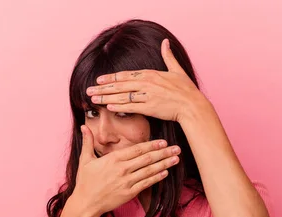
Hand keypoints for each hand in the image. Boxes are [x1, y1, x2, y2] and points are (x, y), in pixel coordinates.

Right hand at [73, 125, 180, 216]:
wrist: (86, 203)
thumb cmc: (85, 182)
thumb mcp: (85, 160)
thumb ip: (87, 142)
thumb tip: (84, 126)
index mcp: (113, 159)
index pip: (136, 149)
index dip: (151, 145)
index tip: (163, 142)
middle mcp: (122, 169)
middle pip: (147, 158)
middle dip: (163, 152)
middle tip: (176, 148)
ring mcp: (126, 181)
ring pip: (149, 170)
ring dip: (164, 164)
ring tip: (175, 158)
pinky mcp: (129, 193)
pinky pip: (146, 183)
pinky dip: (156, 177)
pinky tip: (165, 172)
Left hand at [85, 39, 206, 122]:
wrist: (192, 105)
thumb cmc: (186, 90)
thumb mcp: (177, 70)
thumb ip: (168, 57)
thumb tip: (165, 42)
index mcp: (151, 74)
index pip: (126, 75)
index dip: (111, 78)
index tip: (99, 80)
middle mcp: (147, 83)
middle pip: (120, 85)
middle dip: (103, 88)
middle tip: (89, 90)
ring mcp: (147, 95)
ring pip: (122, 96)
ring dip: (106, 97)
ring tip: (93, 99)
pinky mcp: (150, 107)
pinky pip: (131, 107)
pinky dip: (118, 106)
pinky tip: (108, 106)